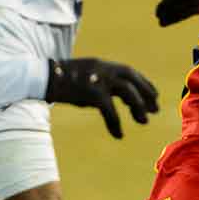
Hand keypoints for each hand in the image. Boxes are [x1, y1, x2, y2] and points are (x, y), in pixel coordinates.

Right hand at [45, 57, 159, 137]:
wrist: (44, 78)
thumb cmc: (61, 80)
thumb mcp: (84, 74)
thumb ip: (100, 80)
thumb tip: (112, 94)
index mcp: (103, 65)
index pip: (129, 72)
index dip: (144, 83)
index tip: (154, 94)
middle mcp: (104, 70)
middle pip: (132, 81)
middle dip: (146, 95)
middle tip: (155, 110)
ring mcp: (99, 80)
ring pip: (128, 93)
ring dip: (138, 108)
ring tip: (143, 121)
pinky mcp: (92, 93)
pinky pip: (111, 111)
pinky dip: (116, 124)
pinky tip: (119, 134)